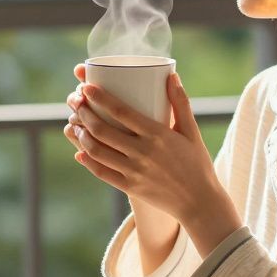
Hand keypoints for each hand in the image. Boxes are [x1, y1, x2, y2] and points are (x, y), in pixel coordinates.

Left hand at [63, 66, 240, 254]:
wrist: (199, 202)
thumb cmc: (197, 163)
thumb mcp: (191, 131)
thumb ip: (180, 102)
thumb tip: (171, 74)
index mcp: (158, 135)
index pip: (122, 111)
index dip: (100, 98)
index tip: (86, 87)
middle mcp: (143, 153)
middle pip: (103, 129)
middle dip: (85, 113)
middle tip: (77, 102)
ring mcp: (134, 172)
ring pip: (97, 151)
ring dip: (81, 135)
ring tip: (76, 124)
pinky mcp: (130, 187)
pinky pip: (101, 173)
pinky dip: (87, 161)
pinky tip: (80, 151)